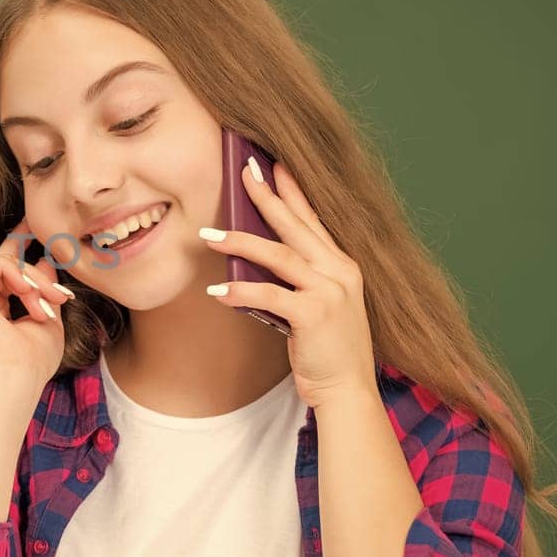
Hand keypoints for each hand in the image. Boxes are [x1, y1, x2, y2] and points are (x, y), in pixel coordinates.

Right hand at [0, 218, 75, 390]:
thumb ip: (42, 289)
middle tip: (59, 294)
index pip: (4, 271)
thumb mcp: (45, 318)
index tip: (36, 228)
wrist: (14, 374)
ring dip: (30, 279)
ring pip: (1, 261)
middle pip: (6, 264)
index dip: (20, 246)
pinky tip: (25, 291)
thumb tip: (44, 261)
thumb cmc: (31, 359)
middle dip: (37, 275)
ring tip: (47, 301)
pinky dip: (14, 272)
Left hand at [198, 157, 377, 408]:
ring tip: (208, 235)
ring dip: (240, 243)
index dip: (292, 191)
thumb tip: (252, 258)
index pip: (313, 220)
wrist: (348, 390)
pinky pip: (270, 295)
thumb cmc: (326, 349)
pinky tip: (217, 289)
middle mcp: (340, 272)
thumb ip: (295, 280)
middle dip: (266, 197)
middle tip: (242, 172)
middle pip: (295, 226)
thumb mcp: (317, 305)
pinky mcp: (314, 315)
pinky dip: (241, 290)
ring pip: (279, 256)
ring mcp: (330, 292)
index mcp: (341, 266)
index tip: (273, 165)